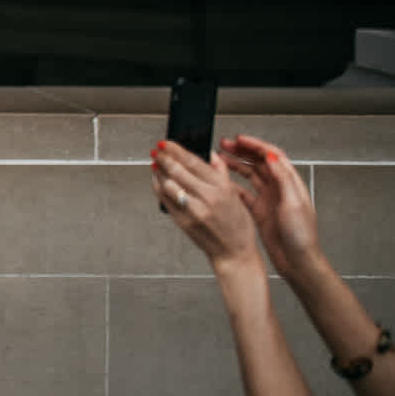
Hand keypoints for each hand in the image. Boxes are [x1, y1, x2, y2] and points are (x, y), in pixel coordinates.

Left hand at [150, 140, 262, 271]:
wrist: (234, 253)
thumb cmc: (237, 226)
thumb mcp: (236, 195)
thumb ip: (221, 173)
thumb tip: (210, 154)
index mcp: (222, 189)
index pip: (193, 162)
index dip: (176, 150)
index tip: (166, 143)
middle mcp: (207, 199)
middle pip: (177, 171)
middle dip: (163, 157)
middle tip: (157, 150)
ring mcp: (193, 211)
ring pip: (167, 184)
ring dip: (158, 171)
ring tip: (156, 163)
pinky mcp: (181, 221)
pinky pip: (164, 199)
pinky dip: (158, 186)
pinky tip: (158, 180)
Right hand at [220, 133, 322, 280]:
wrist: (298, 261)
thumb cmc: (302, 236)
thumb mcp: (294, 204)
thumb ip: (283, 179)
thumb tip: (272, 157)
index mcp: (290, 184)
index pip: (272, 156)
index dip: (255, 145)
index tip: (239, 139)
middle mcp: (279, 189)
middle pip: (259, 162)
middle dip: (241, 151)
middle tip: (224, 145)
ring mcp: (269, 200)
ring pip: (250, 175)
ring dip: (235, 165)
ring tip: (220, 159)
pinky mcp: (261, 211)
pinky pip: (244, 193)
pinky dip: (232, 186)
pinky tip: (223, 184)